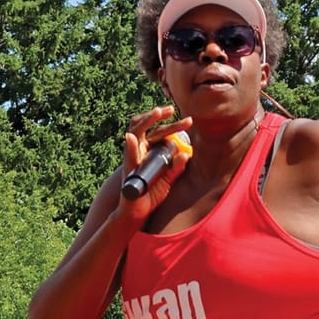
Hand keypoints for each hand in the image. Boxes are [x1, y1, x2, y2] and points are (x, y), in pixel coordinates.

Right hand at [116, 106, 192, 221]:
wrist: (137, 210)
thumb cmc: (152, 193)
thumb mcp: (168, 180)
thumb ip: (176, 167)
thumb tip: (186, 153)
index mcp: (149, 150)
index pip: (160, 132)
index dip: (173, 124)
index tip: (189, 119)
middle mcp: (140, 150)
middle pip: (148, 128)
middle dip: (158, 116)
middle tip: (171, 108)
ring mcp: (133, 157)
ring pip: (137, 134)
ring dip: (146, 122)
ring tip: (156, 112)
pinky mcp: (129, 168)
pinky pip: (129, 156)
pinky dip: (130, 147)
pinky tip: (131, 137)